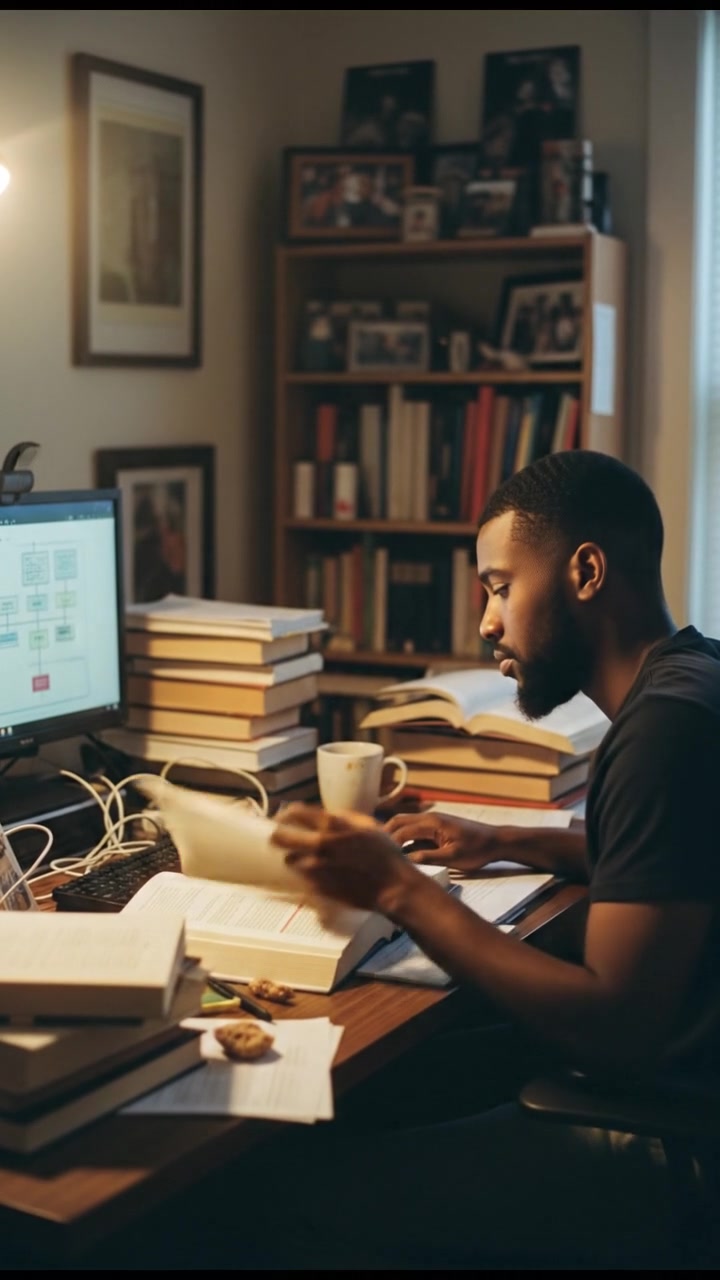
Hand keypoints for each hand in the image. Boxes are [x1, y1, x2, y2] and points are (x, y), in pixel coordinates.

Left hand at [271, 803, 419, 914]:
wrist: (393, 887)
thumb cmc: (385, 853)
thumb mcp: (368, 824)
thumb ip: (342, 817)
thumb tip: (323, 814)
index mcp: (332, 825)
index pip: (294, 813)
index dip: (286, 813)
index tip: (284, 816)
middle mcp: (319, 845)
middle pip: (279, 838)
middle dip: (278, 835)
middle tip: (281, 836)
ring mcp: (316, 869)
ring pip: (290, 859)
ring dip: (295, 857)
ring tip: (306, 858)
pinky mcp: (317, 888)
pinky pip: (303, 877)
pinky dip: (308, 874)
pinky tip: (321, 873)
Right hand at [383, 811, 505, 874]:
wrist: (495, 841)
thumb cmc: (477, 849)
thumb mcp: (453, 857)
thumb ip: (429, 858)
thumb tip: (406, 861)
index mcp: (431, 823)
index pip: (401, 831)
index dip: (388, 844)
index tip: (376, 857)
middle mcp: (428, 818)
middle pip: (398, 822)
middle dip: (383, 835)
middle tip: (371, 851)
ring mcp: (432, 822)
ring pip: (404, 824)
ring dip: (392, 835)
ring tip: (380, 852)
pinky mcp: (435, 828)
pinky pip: (413, 830)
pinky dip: (403, 838)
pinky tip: (398, 851)